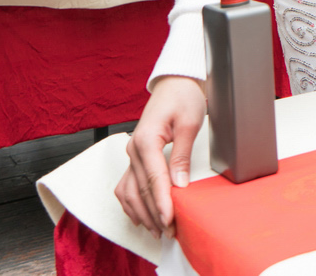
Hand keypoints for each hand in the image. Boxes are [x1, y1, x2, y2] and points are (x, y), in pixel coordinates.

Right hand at [115, 76, 205, 236]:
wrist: (175, 83)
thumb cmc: (183, 97)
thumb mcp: (189, 123)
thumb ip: (181, 155)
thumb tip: (179, 184)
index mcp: (146, 140)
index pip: (154, 179)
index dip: (162, 202)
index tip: (170, 220)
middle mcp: (134, 149)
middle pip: (141, 190)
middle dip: (154, 213)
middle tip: (170, 232)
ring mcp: (132, 154)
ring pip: (130, 191)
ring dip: (142, 212)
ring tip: (158, 230)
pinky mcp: (135, 156)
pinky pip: (126, 185)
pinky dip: (132, 203)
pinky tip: (142, 216)